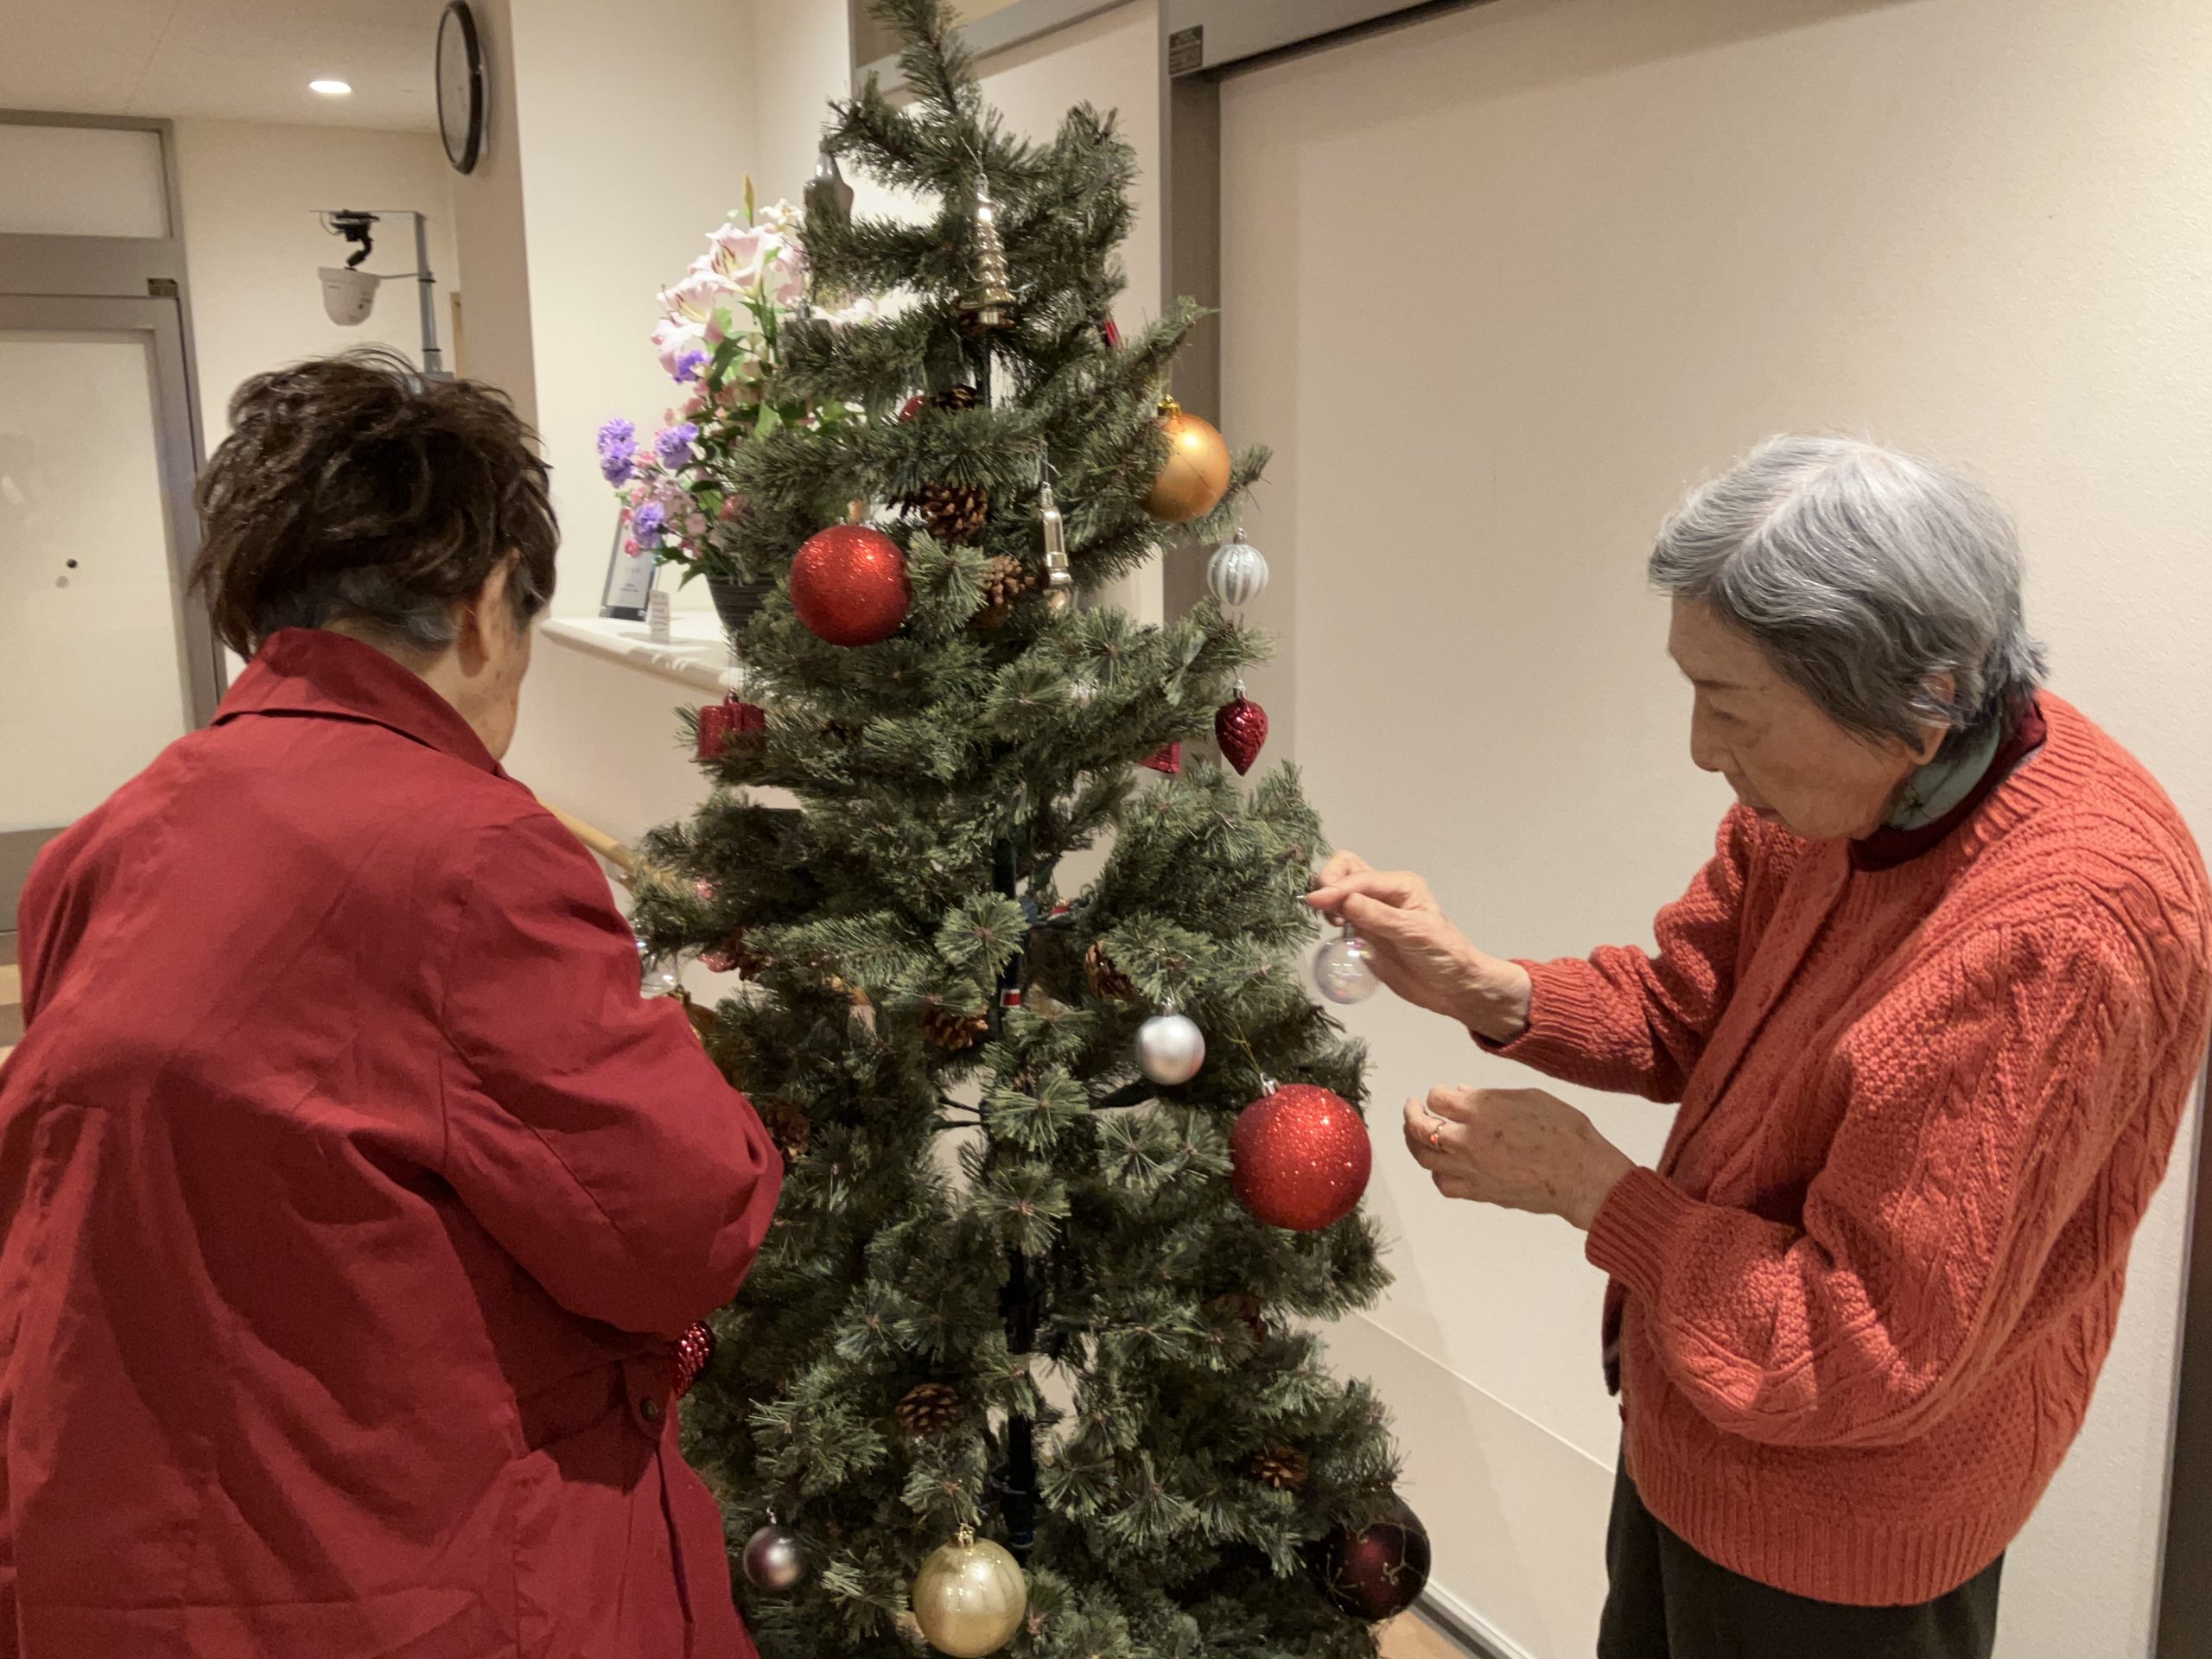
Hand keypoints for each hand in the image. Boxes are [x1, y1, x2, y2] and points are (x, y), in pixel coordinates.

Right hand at [1307, 851, 1531, 1041]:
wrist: (1451, 986)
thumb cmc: (1444, 956)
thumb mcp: (1413, 932)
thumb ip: (1378, 916)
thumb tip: (1343, 900)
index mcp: (1400, 885)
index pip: (1360, 877)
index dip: (1337, 887)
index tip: (1316, 902)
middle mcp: (1384, 893)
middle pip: (1346, 869)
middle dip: (1329, 882)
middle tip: (1325, 908)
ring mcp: (1372, 911)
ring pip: (1340, 889)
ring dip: (1328, 898)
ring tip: (1333, 920)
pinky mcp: (1364, 931)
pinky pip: (1339, 913)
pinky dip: (1330, 914)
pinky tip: (1336, 929)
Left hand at [1402, 1086, 1634, 1230]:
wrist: (1581, 1175)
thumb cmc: (1564, 1130)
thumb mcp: (1530, 1097)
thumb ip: (1491, 1095)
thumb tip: (1463, 1093)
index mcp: (1480, 1108)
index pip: (1438, 1098)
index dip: (1437, 1094)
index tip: (1442, 1094)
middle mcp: (1467, 1138)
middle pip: (1421, 1128)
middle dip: (1412, 1115)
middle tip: (1413, 1108)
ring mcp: (1470, 1168)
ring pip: (1425, 1157)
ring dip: (1415, 1143)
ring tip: (1416, 1134)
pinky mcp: (1479, 1191)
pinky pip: (1444, 1184)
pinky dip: (1436, 1174)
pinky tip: (1442, 1165)